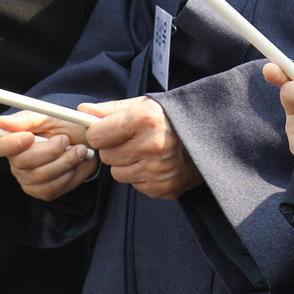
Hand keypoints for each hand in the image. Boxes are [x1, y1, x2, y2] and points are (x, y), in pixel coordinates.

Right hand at [0, 110, 96, 200]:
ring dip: (65, 161)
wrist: (88, 144)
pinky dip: (68, 174)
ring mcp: (27, 178)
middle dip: (50, 150)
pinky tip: (74, 163)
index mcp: (11, 139)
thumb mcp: (50, 116)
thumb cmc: (67, 126)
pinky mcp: (41, 191)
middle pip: (21, 162)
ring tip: (78, 149)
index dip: (8, 144)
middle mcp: (14, 161)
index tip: (29, 137)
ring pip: (40, 176)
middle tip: (65, 139)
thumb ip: (26, 119)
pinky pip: (51, 188)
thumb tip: (1, 121)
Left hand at [83, 97, 201, 199]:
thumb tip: (81, 112)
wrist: (212, 138)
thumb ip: (111, 109)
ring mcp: (159, 171)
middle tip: (132, 140)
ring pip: (119, 174)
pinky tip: (156, 163)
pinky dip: (141, 175)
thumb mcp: (145, 105)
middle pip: (107, 157)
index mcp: (145, 120)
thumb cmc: (173, 119)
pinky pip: (136, 185)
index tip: (107, 130)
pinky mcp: (164, 188)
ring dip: (127, 164)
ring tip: (146, 152)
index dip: (100, 132)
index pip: (98, 135)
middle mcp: (152, 147)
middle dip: (114, 148)